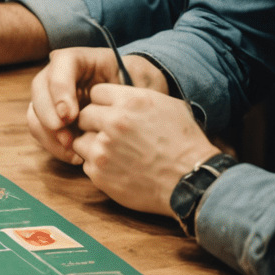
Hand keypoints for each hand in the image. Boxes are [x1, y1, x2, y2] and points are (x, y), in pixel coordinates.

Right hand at [27, 48, 167, 163]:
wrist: (136, 101)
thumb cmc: (140, 86)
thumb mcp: (140, 80)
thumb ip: (131, 84)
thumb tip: (121, 92)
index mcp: (79, 59)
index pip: (60, 65)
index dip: (60, 90)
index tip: (70, 116)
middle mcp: (59, 75)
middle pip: (39, 88)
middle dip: (48, 114)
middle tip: (65, 135)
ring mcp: (52, 96)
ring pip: (35, 110)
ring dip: (47, 132)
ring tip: (72, 149)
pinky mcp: (52, 116)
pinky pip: (41, 129)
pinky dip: (53, 144)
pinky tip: (74, 156)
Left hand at [68, 84, 220, 215]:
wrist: (193, 182)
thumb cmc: (185, 144)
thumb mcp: (169, 107)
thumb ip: (137, 96)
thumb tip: (118, 93)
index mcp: (130, 101)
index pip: (96, 93)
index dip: (103, 103)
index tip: (110, 112)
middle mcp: (113, 122)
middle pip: (84, 115)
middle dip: (95, 124)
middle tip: (111, 135)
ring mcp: (103, 149)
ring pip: (81, 140)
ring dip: (93, 145)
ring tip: (116, 153)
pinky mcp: (99, 172)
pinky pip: (86, 163)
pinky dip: (98, 166)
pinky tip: (118, 168)